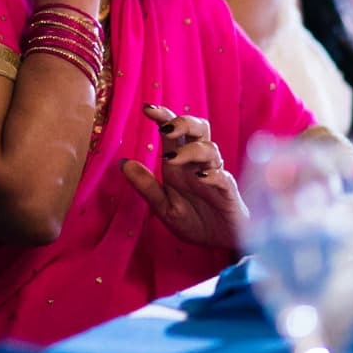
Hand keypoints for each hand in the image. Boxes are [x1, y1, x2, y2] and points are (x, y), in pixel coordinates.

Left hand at [120, 103, 246, 250]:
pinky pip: (224, 177)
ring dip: (191, 150)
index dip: (164, 116)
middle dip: (184, 122)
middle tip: (166, 128)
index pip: (174, 132)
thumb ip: (146, 186)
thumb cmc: (194, 221)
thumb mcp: (163, 207)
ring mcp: (215, 176)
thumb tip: (123, 163)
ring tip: (171, 159)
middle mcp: (198, 165)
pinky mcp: (228, 192)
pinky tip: (200, 178)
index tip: (146, 108)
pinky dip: (213, 174)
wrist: (219, 243)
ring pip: (210, 149)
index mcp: (180, 165)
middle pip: (199, 129)